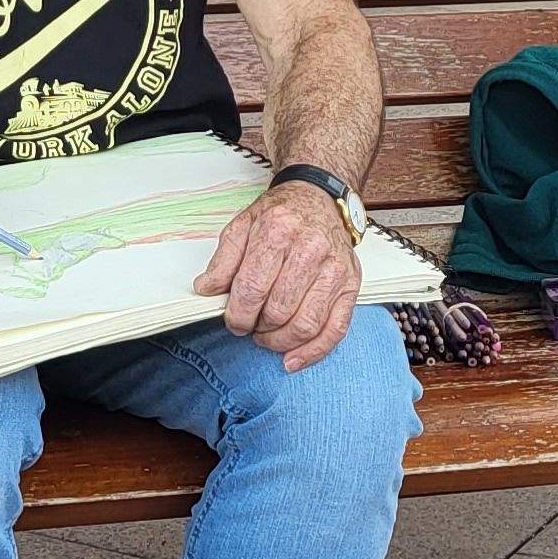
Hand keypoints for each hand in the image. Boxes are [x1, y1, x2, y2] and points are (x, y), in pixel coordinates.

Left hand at [193, 180, 361, 368]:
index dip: (237, 314)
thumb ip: (222, 260)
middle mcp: (311, 248)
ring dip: (279, 341)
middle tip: (250, 327)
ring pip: (305, 324)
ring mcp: (335, 269)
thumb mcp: (242, 225)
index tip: (233, 320)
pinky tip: (292, 359)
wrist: (319, 199)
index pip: (252, 287)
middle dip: (257, 328)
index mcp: (278, 230)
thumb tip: (206, 290)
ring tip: (267, 337)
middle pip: (278, 310)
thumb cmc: (281, 216)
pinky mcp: (351, 285)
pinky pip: (335, 329)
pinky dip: (312, 352)